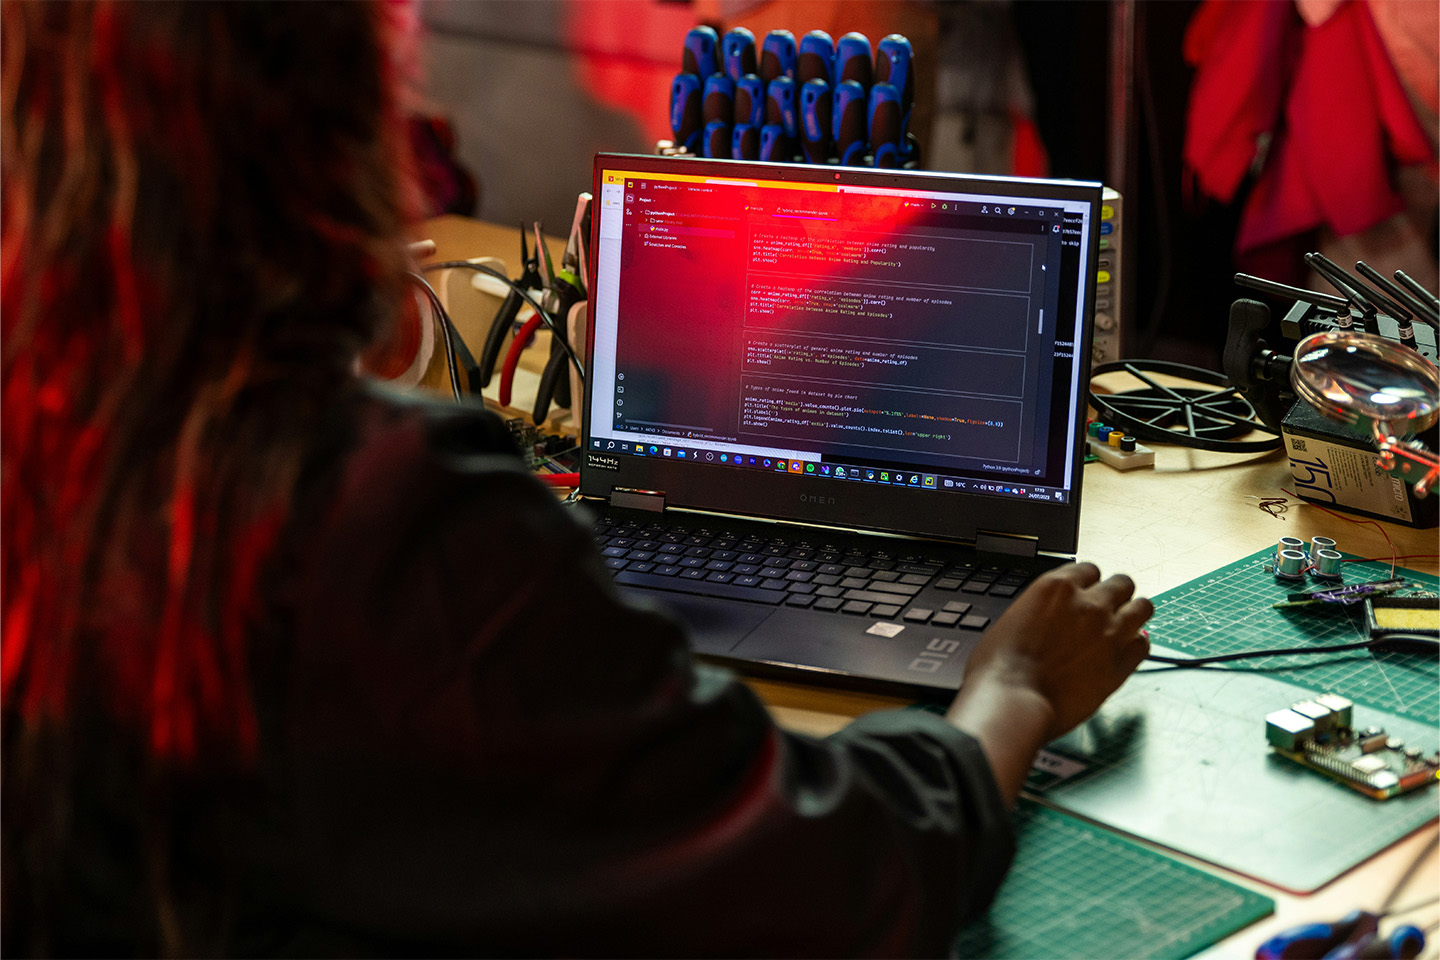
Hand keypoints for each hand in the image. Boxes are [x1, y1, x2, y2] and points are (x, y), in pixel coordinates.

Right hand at [945, 562, 1151, 801]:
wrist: (1012, 702)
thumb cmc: (1000, 669)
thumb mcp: (1011, 621)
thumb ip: (1040, 612)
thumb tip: (1049, 619)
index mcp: (1057, 588)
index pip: (1088, 570)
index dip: (1088, 584)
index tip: (1085, 594)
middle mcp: (1088, 604)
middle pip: (1121, 583)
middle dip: (1115, 595)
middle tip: (1108, 609)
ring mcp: (1110, 631)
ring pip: (1143, 607)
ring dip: (1134, 614)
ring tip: (1127, 625)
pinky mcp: (1122, 662)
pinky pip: (1145, 644)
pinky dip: (1137, 645)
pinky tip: (1126, 652)